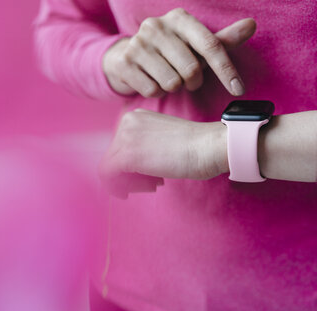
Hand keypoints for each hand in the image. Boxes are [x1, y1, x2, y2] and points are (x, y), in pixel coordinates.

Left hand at [99, 109, 227, 198]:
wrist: (208, 145)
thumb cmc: (195, 145)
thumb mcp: (163, 137)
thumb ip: (145, 145)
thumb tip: (129, 169)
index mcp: (135, 116)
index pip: (119, 146)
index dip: (133, 164)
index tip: (152, 173)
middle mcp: (126, 122)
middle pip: (113, 157)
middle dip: (131, 174)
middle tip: (154, 182)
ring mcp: (125, 138)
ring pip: (110, 168)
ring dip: (130, 182)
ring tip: (154, 184)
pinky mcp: (126, 156)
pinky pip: (108, 177)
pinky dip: (121, 187)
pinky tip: (147, 187)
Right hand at [102, 8, 255, 97]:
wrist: (127, 57)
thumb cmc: (171, 52)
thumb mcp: (196, 45)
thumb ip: (222, 40)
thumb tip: (252, 24)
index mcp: (179, 18)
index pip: (210, 45)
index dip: (227, 70)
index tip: (239, 89)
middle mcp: (156, 26)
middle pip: (191, 69)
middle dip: (193, 81)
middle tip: (187, 79)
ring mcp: (138, 43)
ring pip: (172, 83)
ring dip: (174, 88)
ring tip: (167, 77)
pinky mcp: (124, 62)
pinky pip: (153, 90)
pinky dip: (157, 92)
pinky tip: (152, 81)